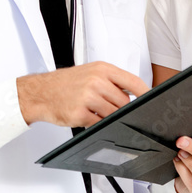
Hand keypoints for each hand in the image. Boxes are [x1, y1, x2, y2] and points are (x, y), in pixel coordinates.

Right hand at [17, 61, 149, 126]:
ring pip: (113, 113)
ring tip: (95, 109)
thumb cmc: (66, 82)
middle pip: (124, 101)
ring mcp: (88, 97)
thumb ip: (113, 80)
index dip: (145, 93)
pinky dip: (97, 122)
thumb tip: (134, 92)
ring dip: (108, 116)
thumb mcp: (91, 72)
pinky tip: (88, 115)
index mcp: (102, 69)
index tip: (151, 100)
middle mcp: (96, 81)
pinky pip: (99, 122)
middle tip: (109, 106)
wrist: (41, 92)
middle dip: (120, 107)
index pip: (133, 82)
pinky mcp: (80, 113)